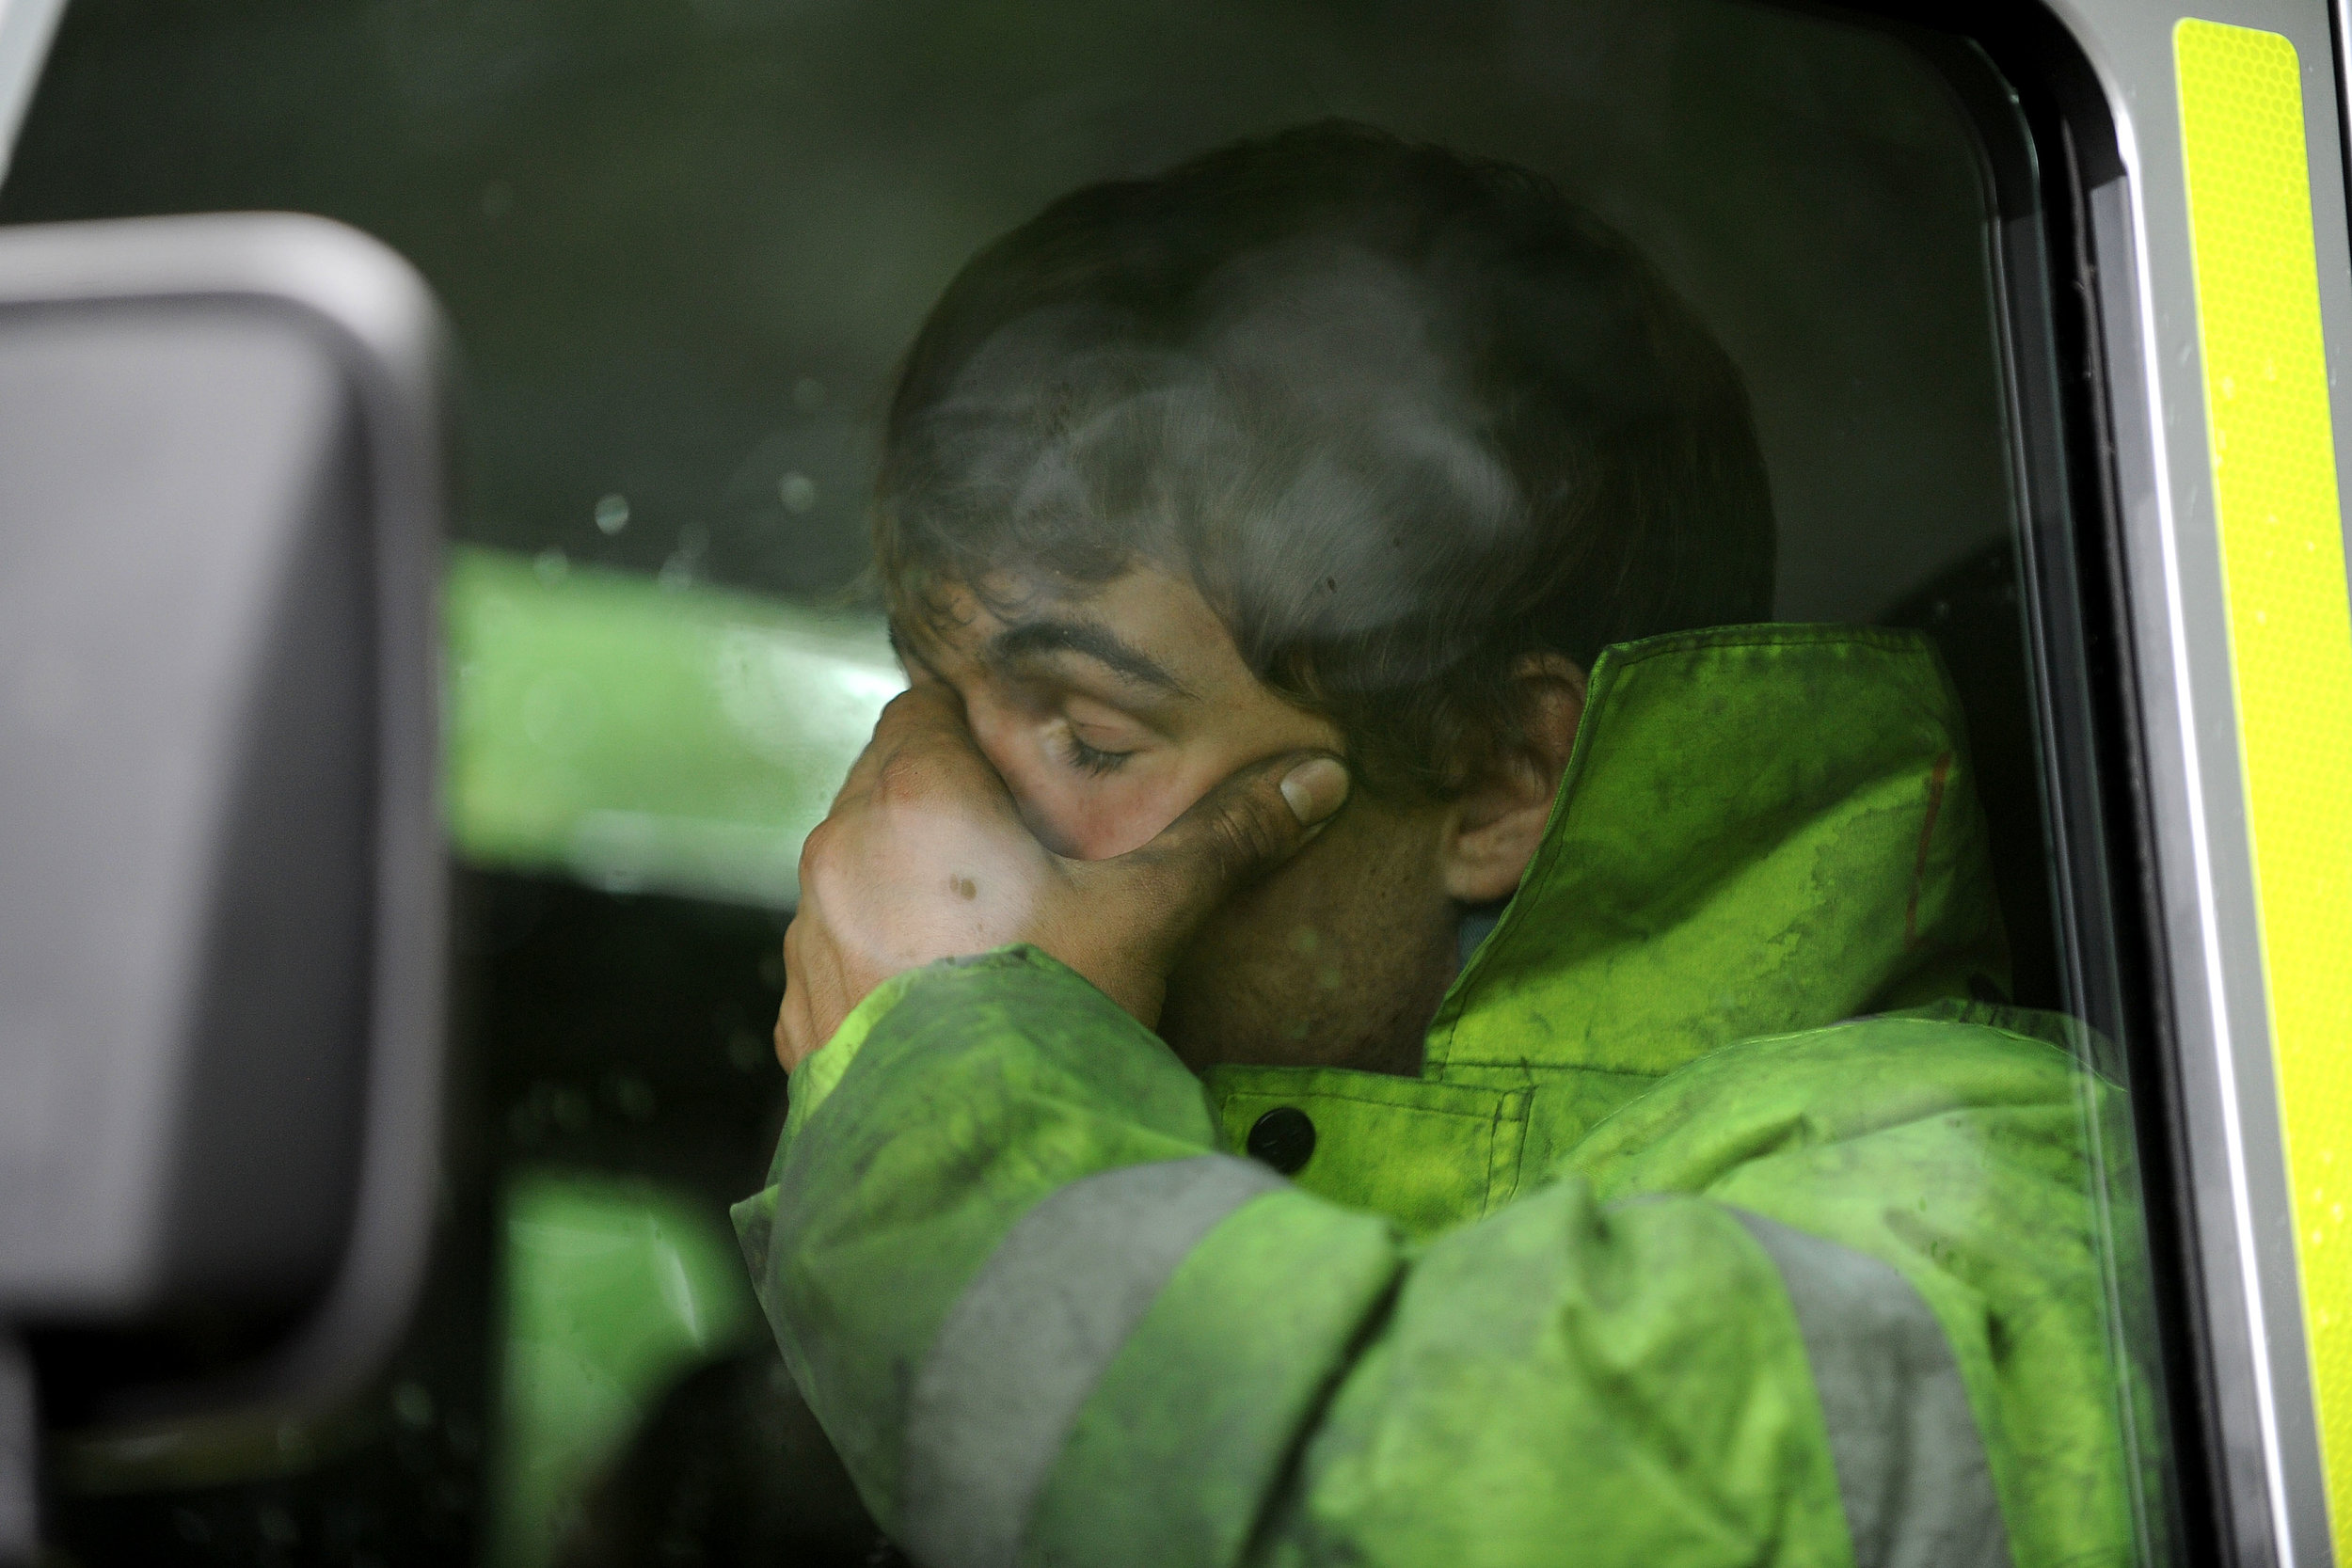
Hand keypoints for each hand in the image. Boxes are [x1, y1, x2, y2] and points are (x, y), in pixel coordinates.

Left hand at [774, 683, 1348, 1071]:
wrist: (981, 1167)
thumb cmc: (1057, 1015)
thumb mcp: (1150, 913)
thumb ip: (1227, 835)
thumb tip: (1318, 778)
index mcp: (916, 798)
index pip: (921, 707)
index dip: (971, 724)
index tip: (1019, 759)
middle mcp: (841, 852)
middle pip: (884, 784)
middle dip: (943, 801)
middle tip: (1019, 841)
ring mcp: (810, 939)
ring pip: (853, 872)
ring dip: (904, 881)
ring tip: (984, 926)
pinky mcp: (799, 1020)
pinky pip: (833, 959)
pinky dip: (876, 963)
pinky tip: (941, 1003)